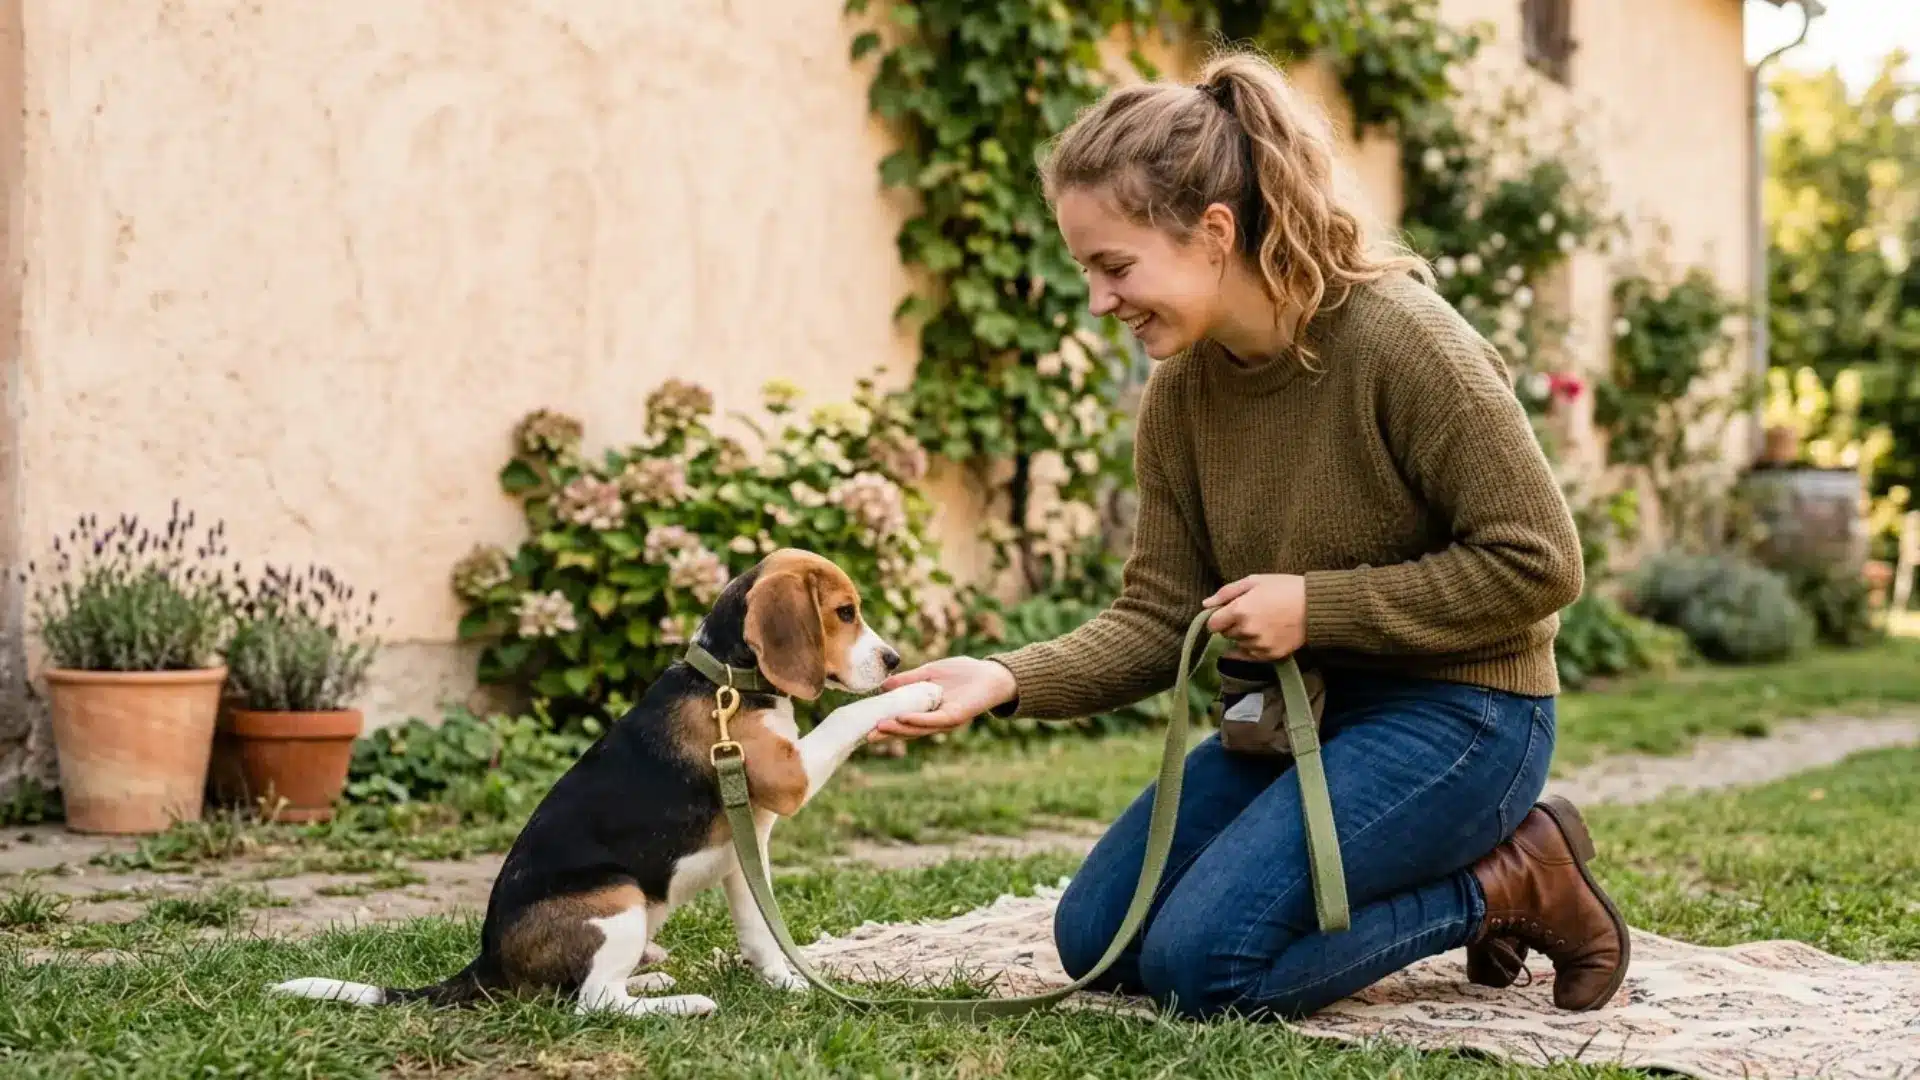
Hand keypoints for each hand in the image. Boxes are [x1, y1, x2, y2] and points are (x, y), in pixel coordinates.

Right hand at [866, 656, 1016, 740]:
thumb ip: (908, 681)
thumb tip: (883, 686)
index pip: (903, 721)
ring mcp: (945, 720)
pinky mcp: (956, 717)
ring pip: (918, 729)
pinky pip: (934, 721)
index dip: (885, 724)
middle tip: (865, 736)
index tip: (865, 725)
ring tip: (878, 728)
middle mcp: (935, 720)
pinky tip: (902, 718)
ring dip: (898, 729)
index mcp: (927, 711)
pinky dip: (917, 720)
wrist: (992, 674)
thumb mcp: (929, 673)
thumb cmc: (963, 673)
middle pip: (907, 730)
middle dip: (887, 733)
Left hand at [1203, 574, 1306, 660]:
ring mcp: (1258, 645)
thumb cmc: (1284, 588)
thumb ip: (1226, 593)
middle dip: (1233, 625)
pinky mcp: (1270, 655)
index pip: (1212, 625)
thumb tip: (1205, 604)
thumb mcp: (1254, 581)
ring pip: (1239, 644)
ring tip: (1263, 622)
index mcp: (1239, 611)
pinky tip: (1265, 634)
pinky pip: (1250, 655)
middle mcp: (1246, 631)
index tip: (1228, 612)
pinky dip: (1253, 647)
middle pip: (1226, 634)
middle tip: (1251, 613)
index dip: (1218, 618)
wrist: (1315, 606)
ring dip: (1244, 636)